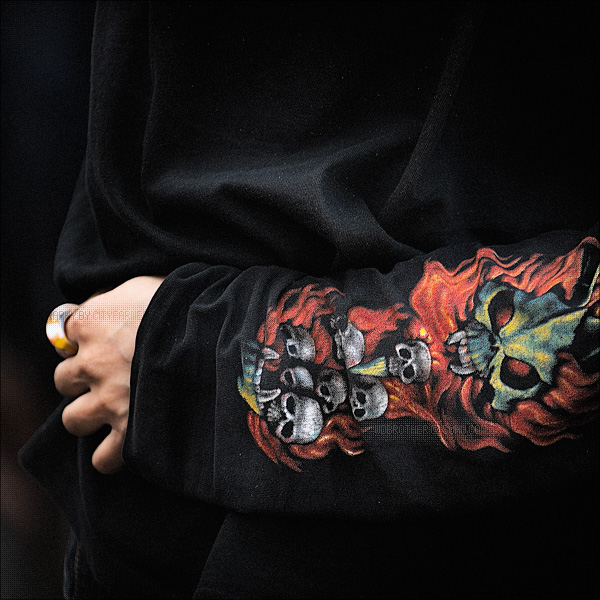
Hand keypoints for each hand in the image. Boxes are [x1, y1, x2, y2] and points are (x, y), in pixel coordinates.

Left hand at [54, 276, 164, 473]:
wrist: (208, 332)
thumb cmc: (181, 301)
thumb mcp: (141, 283)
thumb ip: (115, 296)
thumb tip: (102, 302)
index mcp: (90, 322)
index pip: (65, 334)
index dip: (83, 340)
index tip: (102, 341)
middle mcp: (90, 362)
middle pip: (63, 380)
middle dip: (82, 380)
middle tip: (110, 377)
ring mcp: (107, 399)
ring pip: (74, 419)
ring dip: (88, 416)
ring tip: (112, 412)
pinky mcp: (128, 430)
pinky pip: (103, 458)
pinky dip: (110, 455)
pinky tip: (122, 445)